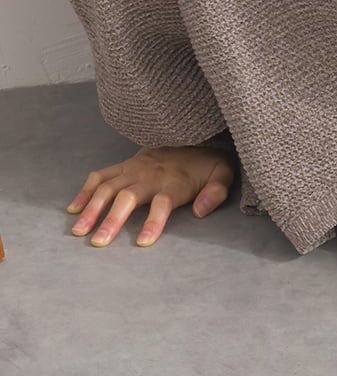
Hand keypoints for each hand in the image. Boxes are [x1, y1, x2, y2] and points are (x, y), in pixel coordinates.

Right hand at [66, 144, 236, 247]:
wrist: (196, 132)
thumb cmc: (208, 161)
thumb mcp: (223, 173)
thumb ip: (216, 192)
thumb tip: (200, 211)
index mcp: (175, 181)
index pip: (163, 202)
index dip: (154, 221)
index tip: (142, 242)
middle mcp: (151, 174)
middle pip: (129, 195)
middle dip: (113, 219)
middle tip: (98, 243)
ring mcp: (135, 167)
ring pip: (109, 186)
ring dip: (92, 208)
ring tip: (79, 231)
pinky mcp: (125, 164)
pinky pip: (101, 175)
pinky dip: (86, 190)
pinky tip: (73, 208)